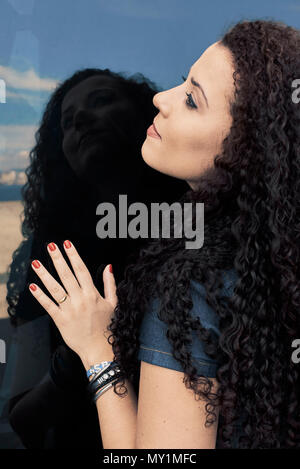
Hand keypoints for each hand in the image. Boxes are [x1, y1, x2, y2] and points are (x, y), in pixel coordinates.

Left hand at [28, 240, 115, 365]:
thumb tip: (109, 267)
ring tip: (36, 262)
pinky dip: (40, 296)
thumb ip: (110, 284)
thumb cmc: (108, 327)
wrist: (100, 350)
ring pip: (55, 288)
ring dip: (44, 274)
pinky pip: (48, 306)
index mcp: (93, 294)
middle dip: (58, 259)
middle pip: (67, 275)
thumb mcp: (113, 304)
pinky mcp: (61, 320)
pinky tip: (32, 286)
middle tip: (50, 246)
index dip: (73, 255)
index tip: (67, 244)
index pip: (81, 270)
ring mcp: (69, 310)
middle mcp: (80, 300)